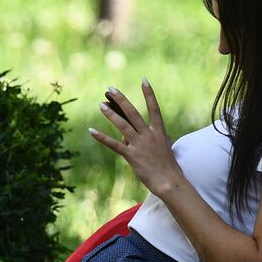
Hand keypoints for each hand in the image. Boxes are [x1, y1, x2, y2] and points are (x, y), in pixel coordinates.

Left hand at [89, 79, 182, 195]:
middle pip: (133, 113)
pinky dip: (102, 137)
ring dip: (111, 114)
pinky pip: (114, 145)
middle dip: (121, 99)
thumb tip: (129, 135)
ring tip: (100, 104)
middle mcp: (149, 135)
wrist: (169, 182)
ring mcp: (140, 145)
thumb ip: (148, 137)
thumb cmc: (166, 166)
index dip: (149, 94)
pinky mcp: (132, 156)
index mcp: (159, 131)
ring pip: (123, 125)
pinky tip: (92, 130)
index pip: (154, 108)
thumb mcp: (162, 147)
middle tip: (111, 88)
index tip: (144, 80)